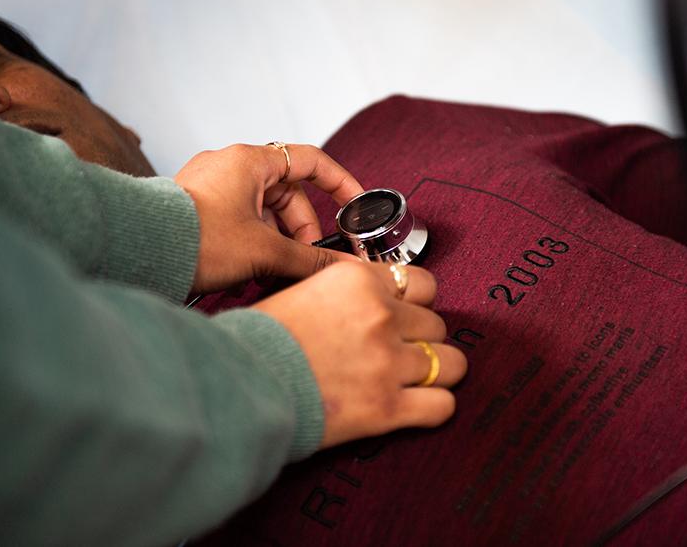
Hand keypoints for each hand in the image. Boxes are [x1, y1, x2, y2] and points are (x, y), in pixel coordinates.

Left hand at [174, 143, 364, 292]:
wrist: (135, 253)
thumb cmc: (193, 239)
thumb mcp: (264, 252)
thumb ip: (310, 260)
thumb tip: (344, 268)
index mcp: (250, 161)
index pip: (311, 161)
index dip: (340, 184)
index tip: (356, 207)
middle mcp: (229, 166)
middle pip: (286, 195)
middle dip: (300, 232)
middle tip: (304, 262)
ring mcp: (210, 186)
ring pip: (261, 213)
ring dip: (273, 245)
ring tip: (268, 276)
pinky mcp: (196, 208)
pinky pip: (237, 223)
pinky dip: (249, 247)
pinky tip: (244, 276)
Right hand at [253, 262, 467, 447]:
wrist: (235, 387)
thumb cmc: (257, 342)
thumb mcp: (303, 291)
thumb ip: (347, 292)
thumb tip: (372, 299)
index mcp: (358, 280)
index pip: (423, 283)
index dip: (416, 304)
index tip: (406, 316)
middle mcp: (380, 315)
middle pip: (437, 325)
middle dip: (422, 340)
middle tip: (399, 353)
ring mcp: (387, 361)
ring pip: (451, 363)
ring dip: (437, 373)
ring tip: (416, 380)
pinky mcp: (387, 407)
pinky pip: (443, 405)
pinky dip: (435, 407)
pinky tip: (418, 407)